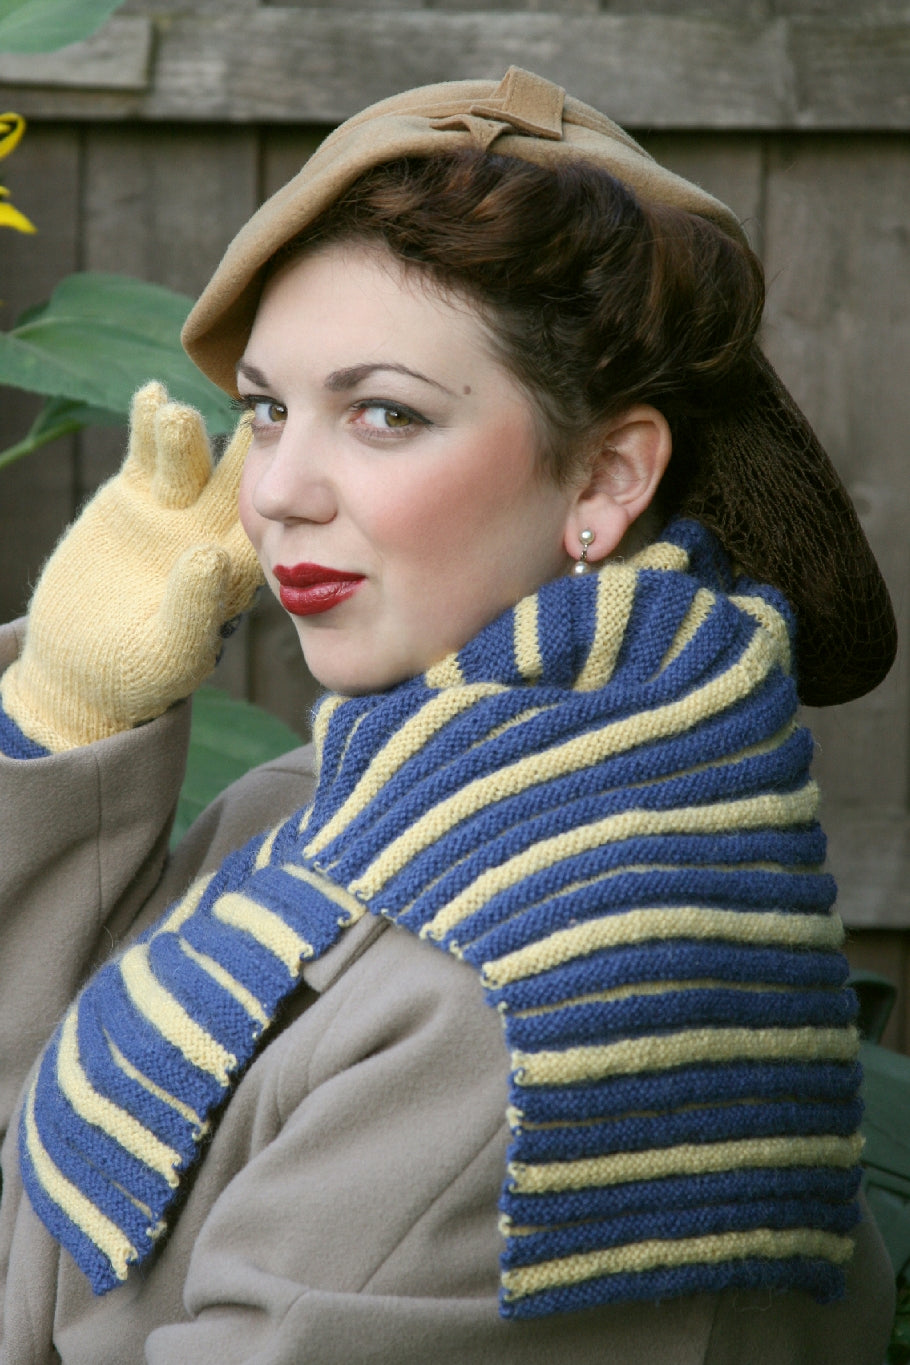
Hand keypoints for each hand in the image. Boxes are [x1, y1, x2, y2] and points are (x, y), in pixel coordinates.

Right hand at [1, 382, 263, 749]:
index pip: (272, 530)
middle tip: (250, 424)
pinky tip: (151, 398)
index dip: (284, 504)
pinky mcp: (134, 495)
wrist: (85, 664)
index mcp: (239, 568)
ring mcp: (175, 508)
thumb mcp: (169, 650)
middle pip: (236, 482)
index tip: (292, 476)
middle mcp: (214, 529)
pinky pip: (144, 453)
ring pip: (189, 462)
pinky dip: (145, 426)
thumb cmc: (140, 672)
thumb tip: (208, 559)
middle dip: (243, 455)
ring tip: (179, 417)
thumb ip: (192, 608)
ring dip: (188, 438)